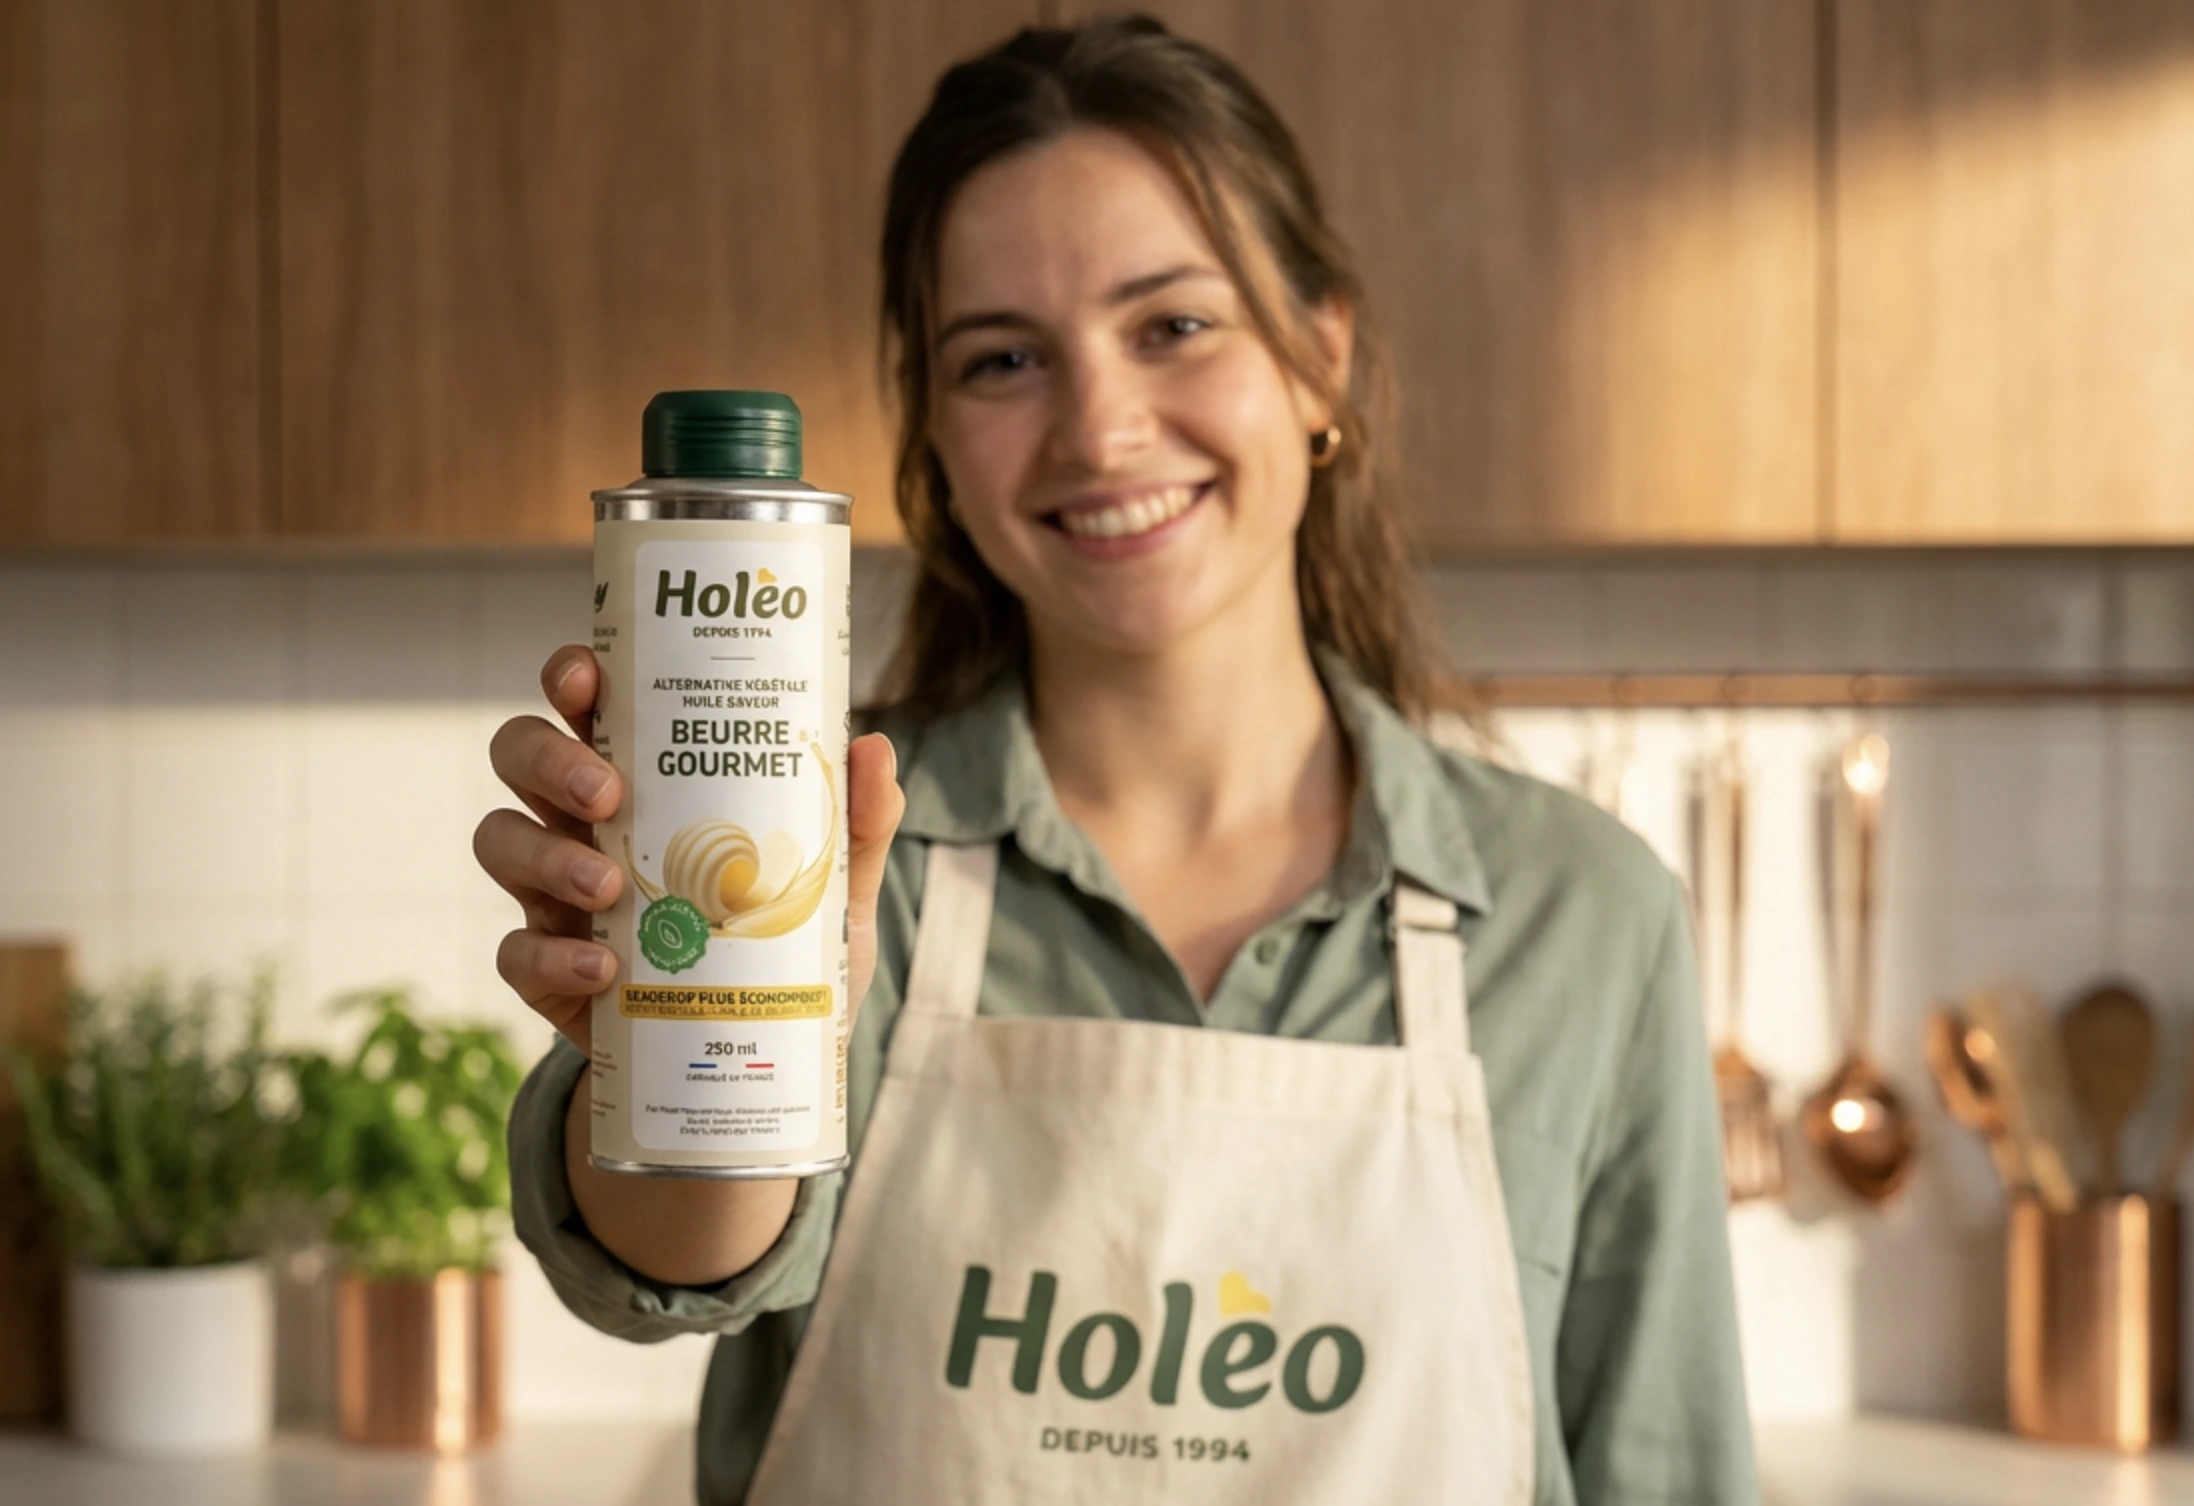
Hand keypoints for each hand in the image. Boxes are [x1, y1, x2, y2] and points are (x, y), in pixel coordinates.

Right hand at [474, 644, 905, 1055]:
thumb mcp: (833, 885)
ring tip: (609, 885)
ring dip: (545, 855)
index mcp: (644, 778)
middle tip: (607, 793)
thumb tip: (875, 749)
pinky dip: (553, 956)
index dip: (571, 676)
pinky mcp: (548, 970)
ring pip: (499, 840)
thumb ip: (857, 821)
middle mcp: (584, 822)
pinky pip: (515, 950)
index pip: (585, 702)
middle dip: (549, 759)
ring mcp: (556, 894)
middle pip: (520, 755)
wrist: (756, 1062)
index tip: (587, 678)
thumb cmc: (784, 947)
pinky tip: (605, 968)